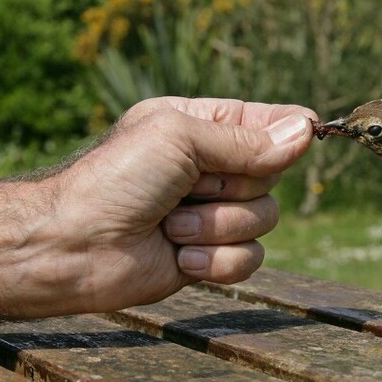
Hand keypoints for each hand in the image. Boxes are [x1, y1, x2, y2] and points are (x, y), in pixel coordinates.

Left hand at [0, 97, 315, 320]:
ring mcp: (209, 214)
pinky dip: (215, 260)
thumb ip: (245, 140)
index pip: (266, 121)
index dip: (288, 130)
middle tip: (190, 188)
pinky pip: (249, 260)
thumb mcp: (179, 140)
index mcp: (200, 126)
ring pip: (265, 220)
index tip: (310, 132)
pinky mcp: (207, 258)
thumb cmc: (114, 181)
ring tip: (171, 226)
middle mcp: (209, 168)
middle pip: (272, 175)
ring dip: (217, 226)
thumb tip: (307, 129)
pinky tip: (178, 255)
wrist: (71, 247)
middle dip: (234, 186)